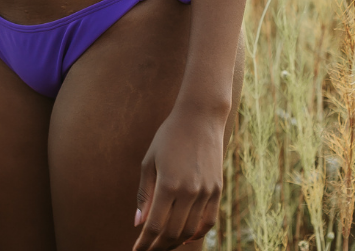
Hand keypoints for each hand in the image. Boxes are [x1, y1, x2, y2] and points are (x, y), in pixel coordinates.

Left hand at [133, 103, 226, 249]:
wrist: (200, 117)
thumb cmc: (169, 136)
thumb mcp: (150, 160)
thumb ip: (144, 194)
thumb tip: (139, 224)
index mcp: (168, 183)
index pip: (155, 225)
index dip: (145, 242)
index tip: (136, 250)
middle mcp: (189, 191)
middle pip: (172, 233)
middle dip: (158, 246)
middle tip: (148, 249)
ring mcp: (206, 192)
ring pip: (190, 231)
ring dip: (175, 242)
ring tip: (163, 244)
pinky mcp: (217, 190)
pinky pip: (208, 222)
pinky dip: (196, 234)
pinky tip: (185, 236)